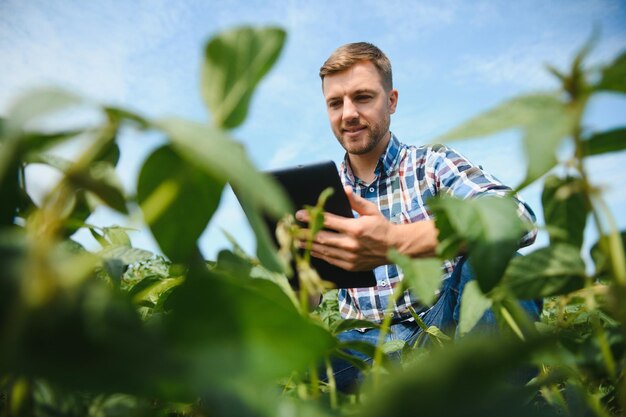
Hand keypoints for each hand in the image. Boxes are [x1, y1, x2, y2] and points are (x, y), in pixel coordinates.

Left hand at [296, 186, 438, 270]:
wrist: (396, 248)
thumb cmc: (382, 226)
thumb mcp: (371, 210)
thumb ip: (355, 200)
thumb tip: (344, 189)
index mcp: (356, 228)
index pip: (328, 221)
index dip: (312, 217)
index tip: (299, 214)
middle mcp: (351, 244)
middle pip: (321, 237)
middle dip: (304, 232)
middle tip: (290, 229)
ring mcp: (350, 257)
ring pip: (324, 250)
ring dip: (308, 245)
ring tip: (295, 240)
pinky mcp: (350, 266)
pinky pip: (330, 260)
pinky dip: (319, 255)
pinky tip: (310, 250)